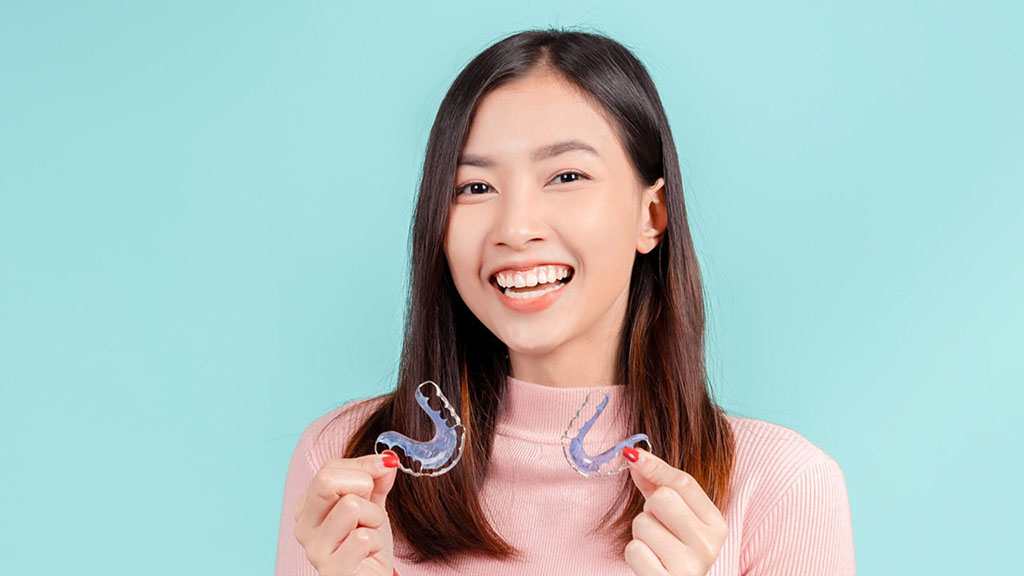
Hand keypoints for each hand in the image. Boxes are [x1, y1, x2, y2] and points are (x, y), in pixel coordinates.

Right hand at [292, 451, 399, 575]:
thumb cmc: (366, 545)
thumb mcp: (371, 504)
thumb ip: (376, 478)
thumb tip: (387, 459)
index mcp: (306, 507)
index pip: (330, 469)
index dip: (364, 466)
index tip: (384, 470)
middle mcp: (303, 527)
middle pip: (328, 481)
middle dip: (363, 486)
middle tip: (369, 508)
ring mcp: (315, 550)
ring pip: (350, 507)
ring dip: (373, 518)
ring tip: (370, 533)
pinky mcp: (332, 571)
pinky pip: (362, 539)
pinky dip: (376, 541)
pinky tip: (369, 552)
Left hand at [622, 447, 728, 575]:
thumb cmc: (673, 549)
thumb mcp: (675, 516)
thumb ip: (657, 483)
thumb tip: (634, 455)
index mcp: (716, 524)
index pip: (683, 482)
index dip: (655, 467)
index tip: (634, 457)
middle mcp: (708, 545)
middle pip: (662, 498)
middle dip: (650, 509)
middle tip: (658, 526)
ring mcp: (690, 566)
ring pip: (643, 523)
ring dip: (640, 533)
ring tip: (655, 547)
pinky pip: (634, 550)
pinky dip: (635, 554)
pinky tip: (650, 563)